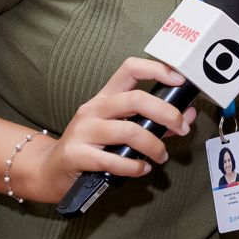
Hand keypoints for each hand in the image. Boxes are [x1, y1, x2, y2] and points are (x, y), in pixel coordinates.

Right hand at [13, 57, 194, 202]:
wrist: (50, 170)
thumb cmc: (91, 147)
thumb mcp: (120, 129)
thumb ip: (154, 121)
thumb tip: (188, 115)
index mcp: (105, 97)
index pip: (130, 68)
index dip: (157, 69)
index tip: (180, 80)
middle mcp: (93, 109)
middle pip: (136, 99)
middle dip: (167, 113)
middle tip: (182, 128)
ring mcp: (83, 131)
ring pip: (129, 131)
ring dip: (154, 145)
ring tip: (161, 156)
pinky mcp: (77, 155)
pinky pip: (114, 160)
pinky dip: (135, 166)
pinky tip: (141, 169)